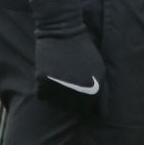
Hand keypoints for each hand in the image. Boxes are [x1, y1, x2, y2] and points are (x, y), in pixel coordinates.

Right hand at [27, 0, 106, 115]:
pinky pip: (42, 95)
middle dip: (71, 100)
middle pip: (73, 110)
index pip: (91, 112)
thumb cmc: (82, 50)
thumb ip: (101, 92)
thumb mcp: (99, 69)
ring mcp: (61, 87)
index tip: (82, 98)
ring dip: (57, 94)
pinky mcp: (44, 81)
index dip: (86, 106)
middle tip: (69, 82)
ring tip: (60, 74)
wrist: (62, 29)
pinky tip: (50, 72)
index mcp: (95, 90)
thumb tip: (100, 114)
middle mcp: (79, 91)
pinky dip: (43, 87)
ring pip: (56, 103)